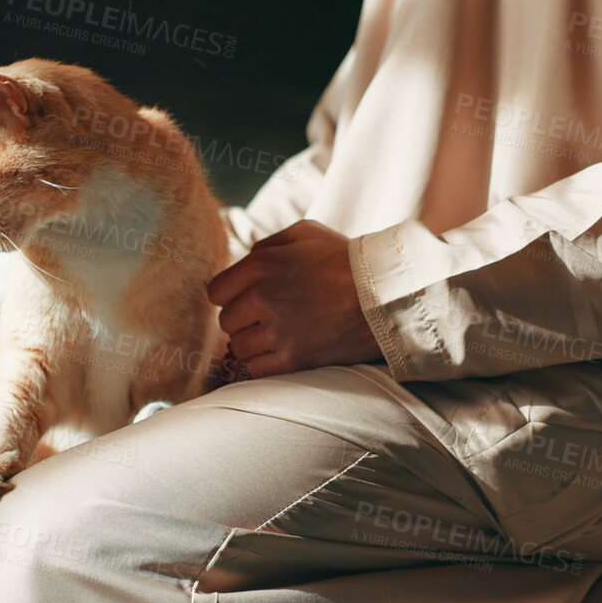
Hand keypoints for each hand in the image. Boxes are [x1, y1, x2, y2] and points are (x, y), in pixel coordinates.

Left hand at [205, 220, 382, 377]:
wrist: (386, 295)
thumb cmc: (347, 260)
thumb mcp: (306, 233)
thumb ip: (269, 244)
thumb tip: (247, 258)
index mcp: (260, 266)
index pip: (215, 292)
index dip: (231, 296)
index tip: (247, 299)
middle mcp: (262, 298)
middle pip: (227, 321)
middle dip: (244, 320)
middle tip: (270, 317)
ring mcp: (277, 331)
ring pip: (238, 347)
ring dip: (254, 343)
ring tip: (279, 334)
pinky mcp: (293, 359)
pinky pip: (256, 369)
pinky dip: (265, 364)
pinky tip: (284, 351)